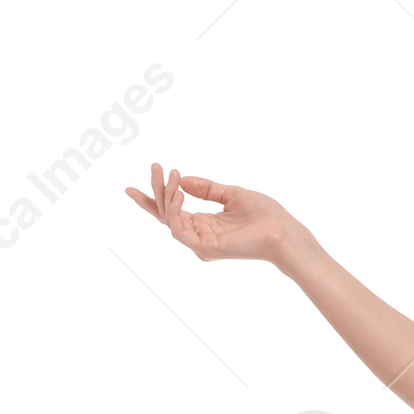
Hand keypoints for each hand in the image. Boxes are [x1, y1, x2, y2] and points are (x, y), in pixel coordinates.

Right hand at [124, 165, 304, 266]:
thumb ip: (206, 188)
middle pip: (165, 214)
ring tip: (169, 174)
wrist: (282, 231)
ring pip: (168, 218)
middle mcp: (199, 235)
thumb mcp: (231, 193)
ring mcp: (200, 243)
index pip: (171, 212)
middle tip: (155, 166)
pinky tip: (178, 192)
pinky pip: (178, 228)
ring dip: (165, 194)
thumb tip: (183, 179)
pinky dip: (173, 210)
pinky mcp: (204, 248)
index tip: (131, 187)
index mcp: (204, 224)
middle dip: (155, 189)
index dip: (153, 198)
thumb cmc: (265, 216)